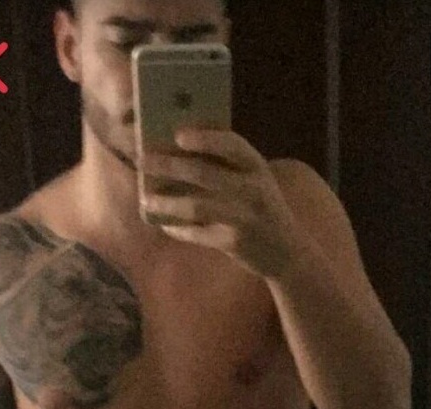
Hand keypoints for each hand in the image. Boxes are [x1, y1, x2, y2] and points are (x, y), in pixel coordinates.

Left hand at [139, 129, 301, 278]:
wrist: (286, 252)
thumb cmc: (262, 209)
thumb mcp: (256, 182)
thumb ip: (229, 167)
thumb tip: (180, 153)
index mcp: (257, 167)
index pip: (232, 145)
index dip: (205, 139)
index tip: (177, 135)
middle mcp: (253, 189)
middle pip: (204, 173)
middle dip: (169, 165)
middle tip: (143, 161)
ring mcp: (244, 217)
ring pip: (196, 206)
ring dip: (167, 201)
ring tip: (146, 199)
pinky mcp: (234, 242)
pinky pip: (198, 233)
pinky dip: (178, 229)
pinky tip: (164, 224)